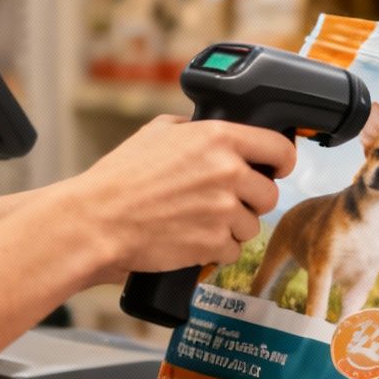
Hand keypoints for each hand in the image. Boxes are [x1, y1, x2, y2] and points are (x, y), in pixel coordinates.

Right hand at [61, 115, 294, 277]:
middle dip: (250, 200)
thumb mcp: (156, 133)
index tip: (278, 168)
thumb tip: (207, 129)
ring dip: (232, 227)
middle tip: (222, 202)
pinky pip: (233, 250)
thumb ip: (191, 128)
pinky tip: (191, 238)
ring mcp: (225, 209)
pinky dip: (216, 249)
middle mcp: (228, 171)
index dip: (281, 161)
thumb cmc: (119, 178)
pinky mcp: (215, 243)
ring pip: (253, 225)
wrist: (97, 220)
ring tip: (198, 221)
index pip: (280, 148)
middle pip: (269, 193)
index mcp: (219, 138)